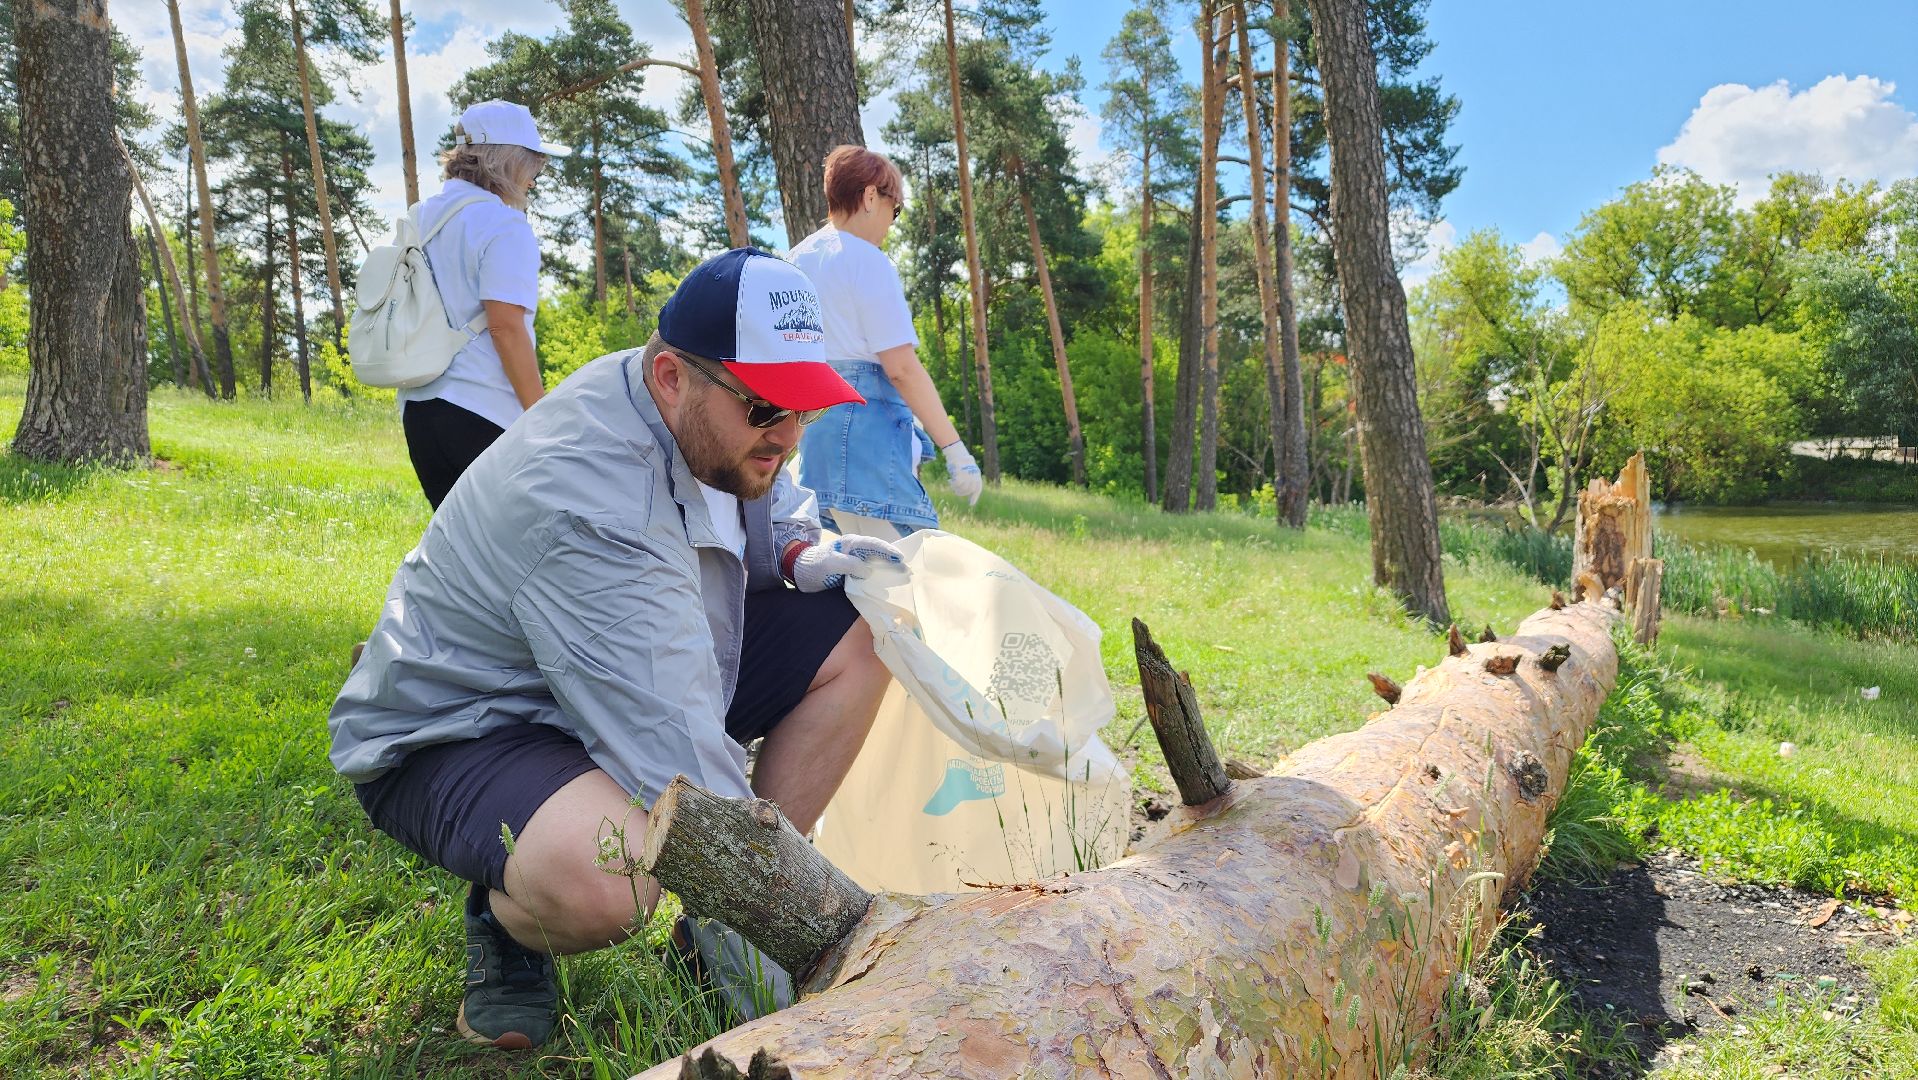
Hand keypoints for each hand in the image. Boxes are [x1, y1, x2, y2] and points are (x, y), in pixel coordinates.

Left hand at [789, 534, 905, 591]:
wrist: (799, 572)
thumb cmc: (813, 565)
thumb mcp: (829, 564)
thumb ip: (848, 564)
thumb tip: (868, 570)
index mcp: (851, 544)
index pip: (874, 545)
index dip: (888, 551)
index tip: (900, 558)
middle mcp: (856, 551)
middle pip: (879, 553)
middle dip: (893, 560)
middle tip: (908, 570)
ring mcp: (855, 562)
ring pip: (876, 564)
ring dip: (888, 570)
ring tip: (902, 577)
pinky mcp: (853, 573)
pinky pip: (869, 574)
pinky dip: (879, 578)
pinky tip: (886, 586)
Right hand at [942, 441, 982, 505]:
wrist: (956, 451)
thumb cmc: (960, 459)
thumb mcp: (966, 468)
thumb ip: (967, 477)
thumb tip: (963, 487)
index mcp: (976, 473)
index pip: (977, 488)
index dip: (974, 497)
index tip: (971, 504)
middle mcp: (974, 474)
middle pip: (969, 490)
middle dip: (961, 492)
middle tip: (955, 490)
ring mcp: (968, 474)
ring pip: (963, 488)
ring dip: (956, 488)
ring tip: (952, 484)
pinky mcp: (961, 473)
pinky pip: (957, 484)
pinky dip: (953, 484)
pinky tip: (949, 480)